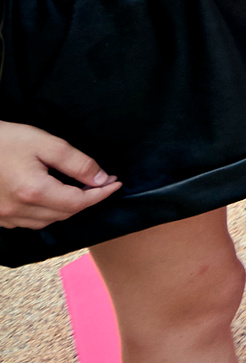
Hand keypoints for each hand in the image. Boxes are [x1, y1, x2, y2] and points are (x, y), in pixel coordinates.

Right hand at [0, 122, 119, 228]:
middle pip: (64, 214)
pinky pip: (28, 222)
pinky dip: (46, 214)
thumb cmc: (5, 139)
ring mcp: (4, 217)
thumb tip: (102, 178)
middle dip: (87, 201)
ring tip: (82, 190)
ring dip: (67, 209)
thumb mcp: (45, 143)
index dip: (101, 195)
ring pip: (47, 221)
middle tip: (103, 183)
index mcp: (33, 192)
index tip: (117, 183)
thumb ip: (76, 162)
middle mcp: (18, 210)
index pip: (78, 203)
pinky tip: (53, 199)